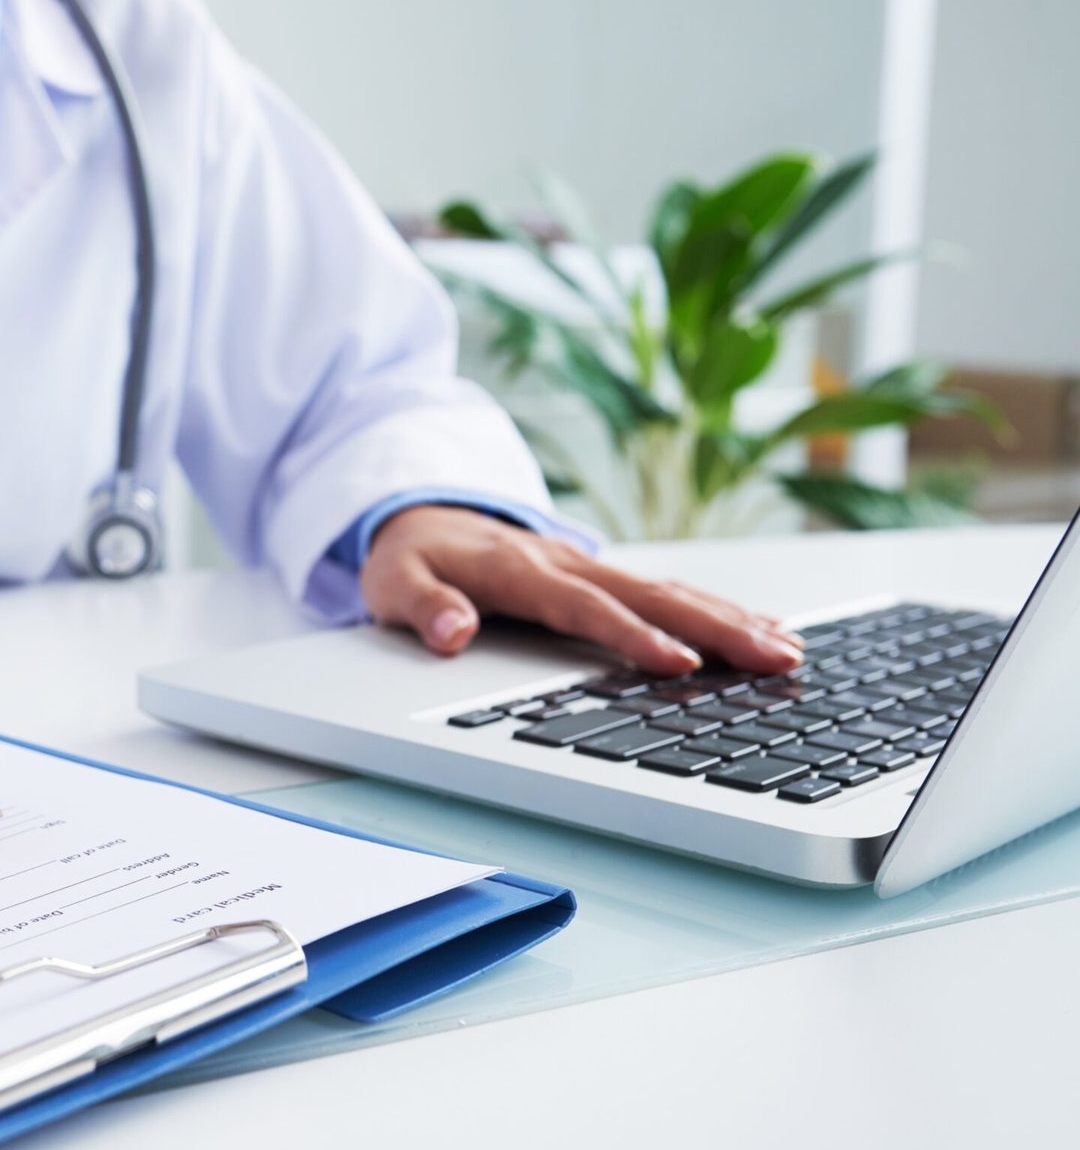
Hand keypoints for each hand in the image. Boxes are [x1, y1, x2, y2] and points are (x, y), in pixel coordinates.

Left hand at [358, 506, 803, 676]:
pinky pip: (665, 590)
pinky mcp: (601, 574)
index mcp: (520, 571)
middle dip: (715, 627)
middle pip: (650, 596)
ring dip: (730, 619)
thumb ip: (423, 607)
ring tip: (788, 650)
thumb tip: (450, 631)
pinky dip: (715, 608)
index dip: (631, 636)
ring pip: (669, 591)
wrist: (419, 515)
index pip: (585, 607)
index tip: (678, 664)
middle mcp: (566, 563)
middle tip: (774, 658)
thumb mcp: (393, 584)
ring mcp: (589, 565)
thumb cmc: (409, 559)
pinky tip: (760, 629)